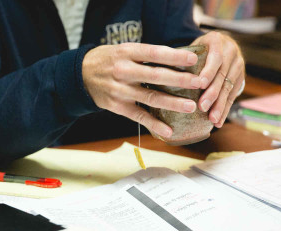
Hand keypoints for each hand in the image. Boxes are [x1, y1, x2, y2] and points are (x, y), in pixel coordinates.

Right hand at [82, 43, 202, 137]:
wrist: (80, 75)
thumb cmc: (108, 60)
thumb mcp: (123, 50)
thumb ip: (145, 55)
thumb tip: (177, 59)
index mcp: (126, 53)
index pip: (154, 53)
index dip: (174, 56)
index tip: (194, 59)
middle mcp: (123, 71)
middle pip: (156, 76)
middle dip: (180, 80)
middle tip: (200, 83)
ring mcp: (120, 90)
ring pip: (150, 97)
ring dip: (172, 103)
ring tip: (191, 107)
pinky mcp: (117, 106)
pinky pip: (139, 116)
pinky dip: (154, 124)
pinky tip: (168, 131)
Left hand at [191, 32, 244, 127]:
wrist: (220, 43)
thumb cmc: (197, 48)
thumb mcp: (191, 46)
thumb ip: (182, 57)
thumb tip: (161, 74)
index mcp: (217, 41)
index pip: (215, 57)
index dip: (209, 71)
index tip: (200, 84)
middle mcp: (231, 51)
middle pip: (222, 75)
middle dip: (213, 93)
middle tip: (202, 107)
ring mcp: (238, 65)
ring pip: (229, 88)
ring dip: (220, 105)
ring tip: (212, 119)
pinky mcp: (240, 79)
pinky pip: (232, 96)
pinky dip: (225, 109)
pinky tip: (218, 122)